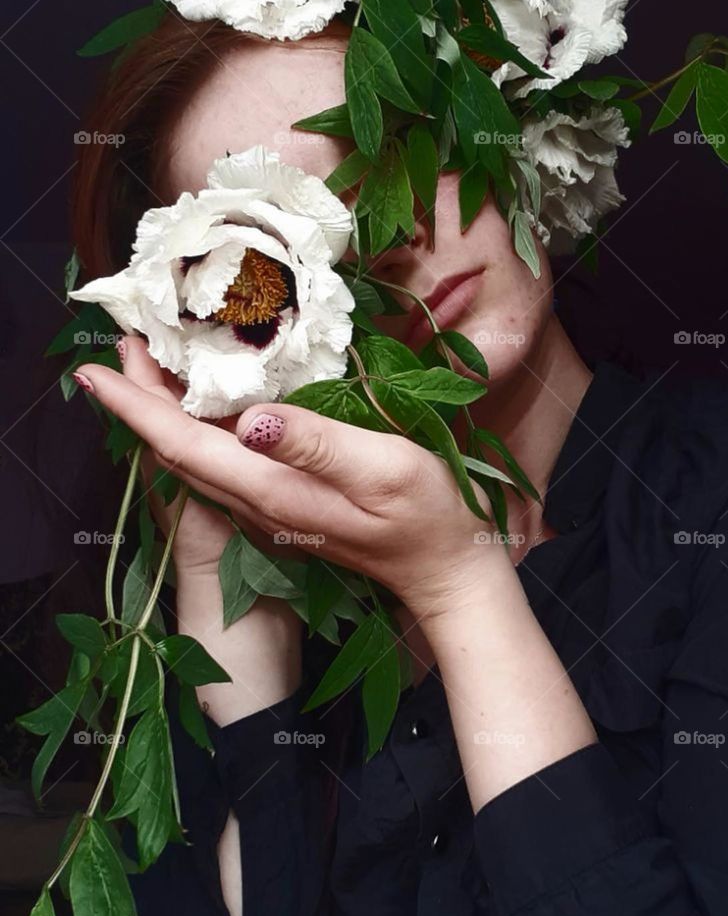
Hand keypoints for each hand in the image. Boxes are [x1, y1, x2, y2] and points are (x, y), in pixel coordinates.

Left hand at [75, 346, 506, 621]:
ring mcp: (269, 507)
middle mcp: (257, 501)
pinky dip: (198, 428)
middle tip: (121, 344)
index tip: (94, 370)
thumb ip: (316, 442)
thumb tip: (250, 418)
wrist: (445, 570)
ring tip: (149, 366)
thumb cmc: (425, 516)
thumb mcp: (382, 468)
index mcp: (271, 489)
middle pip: (176, 450)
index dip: (135, 406)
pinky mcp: (285, 504)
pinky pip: (221, 463)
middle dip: (140, 400)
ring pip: (195, 457)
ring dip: (163, 413)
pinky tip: (207, 405)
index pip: (182, 444)